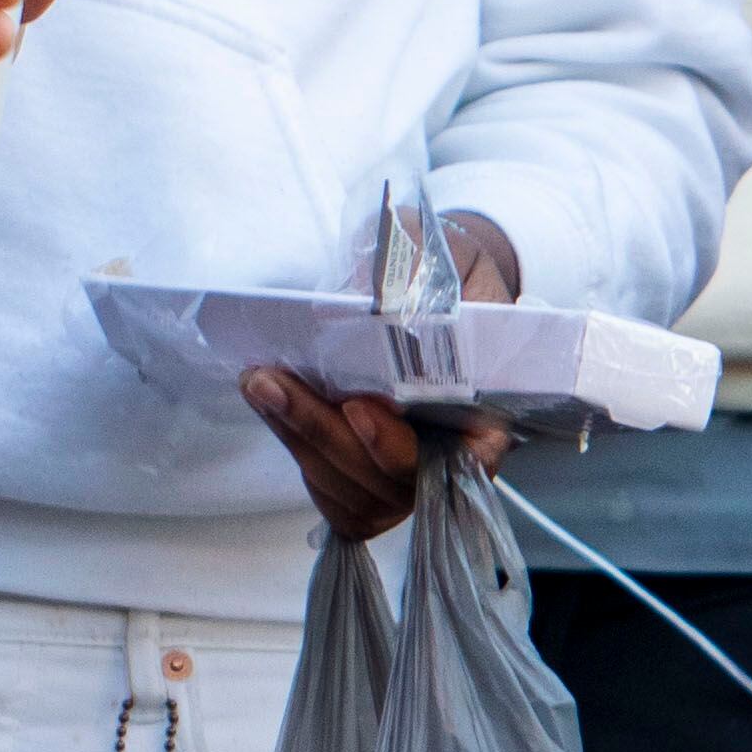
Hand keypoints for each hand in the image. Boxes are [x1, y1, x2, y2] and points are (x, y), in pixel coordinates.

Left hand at [242, 215, 521, 539]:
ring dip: (298, 435)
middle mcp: (456, 460)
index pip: (464, 457)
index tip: (358, 409)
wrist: (436, 287)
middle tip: (273, 383)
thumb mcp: (451, 264)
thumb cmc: (451, 278)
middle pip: (389, 477)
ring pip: (352, 486)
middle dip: (324, 431)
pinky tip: (268, 404)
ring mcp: (410, 480)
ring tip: (258, 383)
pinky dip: (295, 445)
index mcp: (492, 415)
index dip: (404, 444)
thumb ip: (426, 286)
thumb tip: (378, 299)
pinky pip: (330, 487)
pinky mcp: (369, 482)